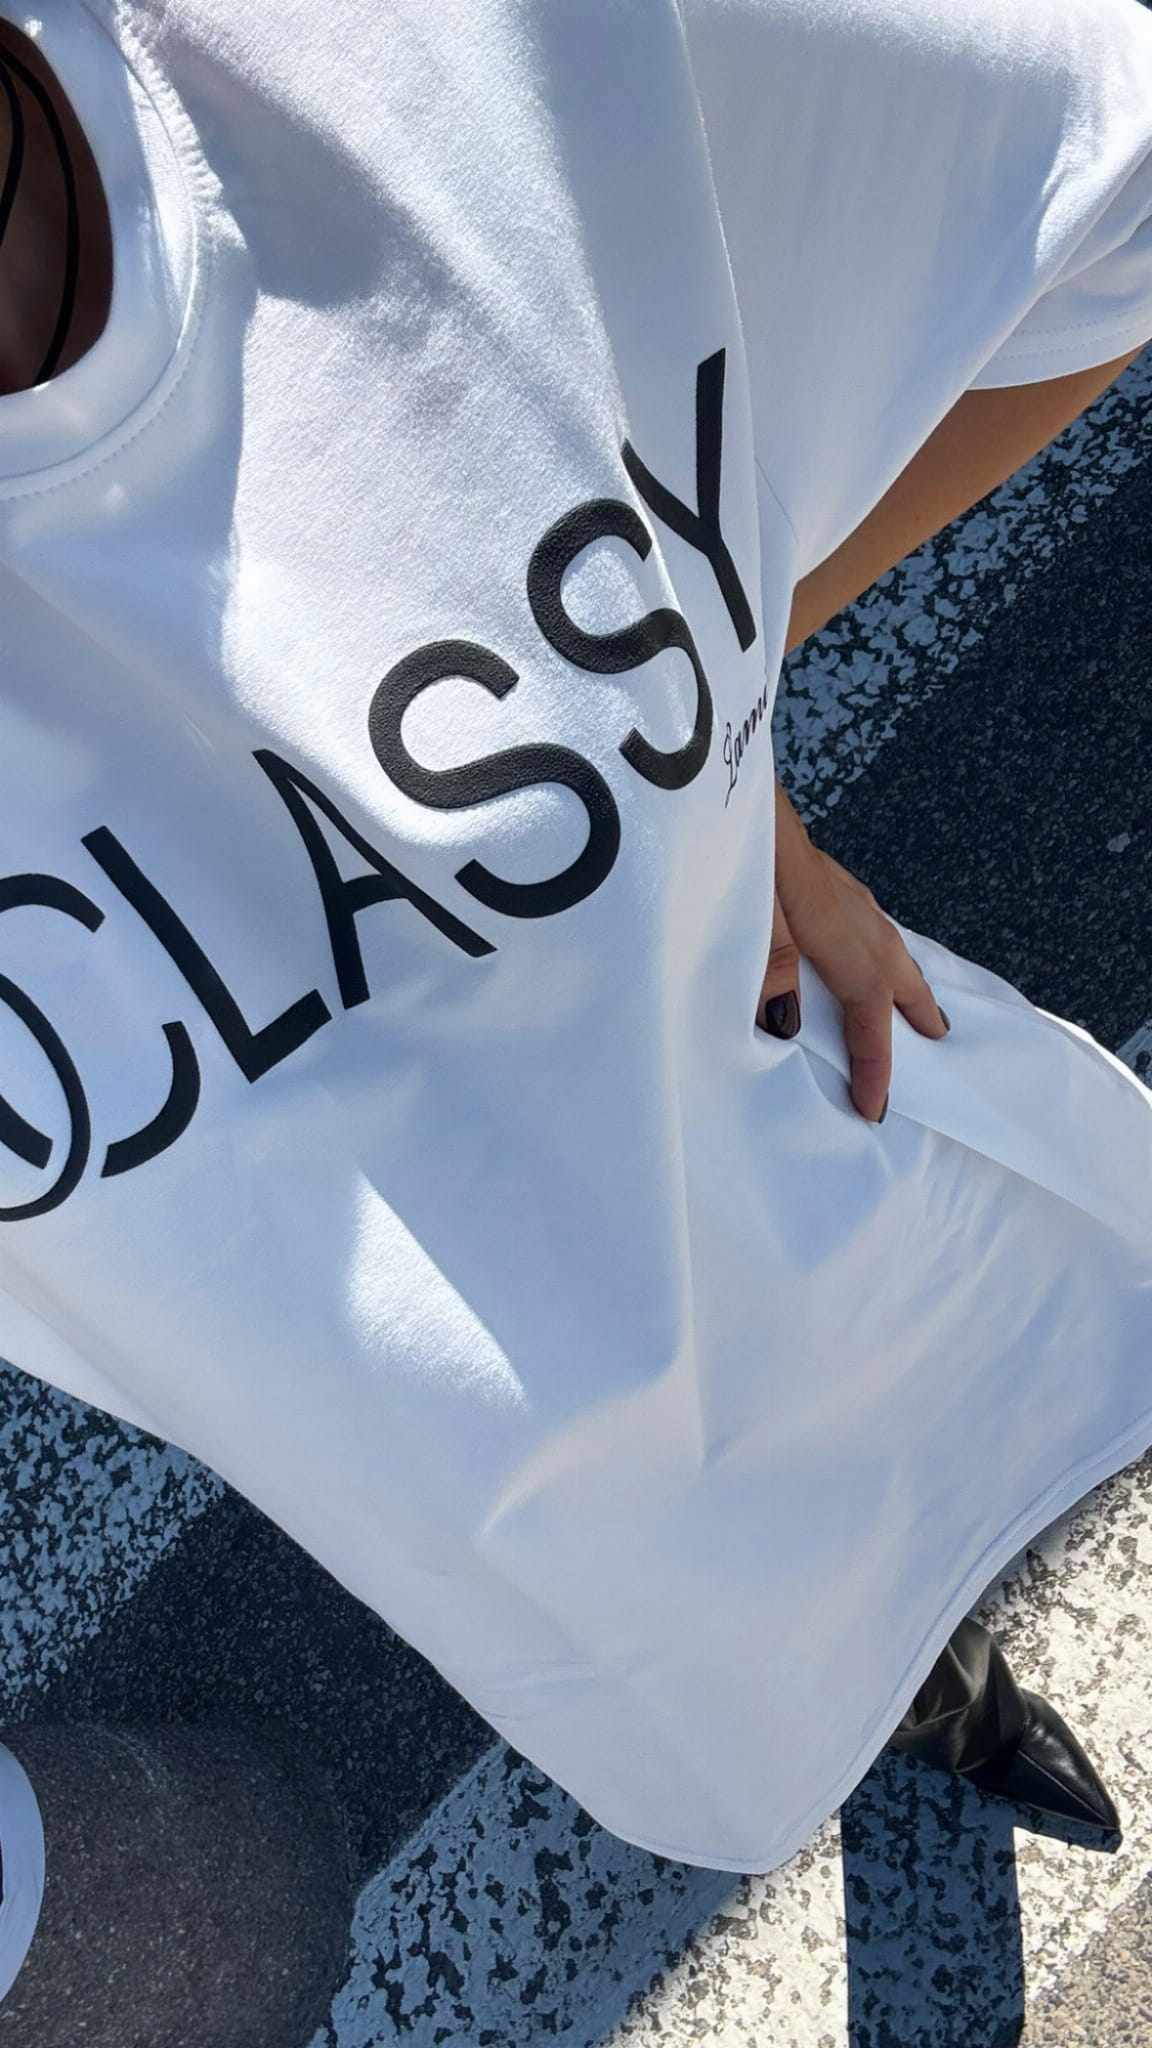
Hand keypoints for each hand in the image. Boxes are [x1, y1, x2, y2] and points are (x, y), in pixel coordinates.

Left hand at [758, 780, 948, 1120]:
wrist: (720, 779)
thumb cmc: (729, 844)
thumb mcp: (743, 913)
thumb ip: (770, 968)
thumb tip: (787, 1026)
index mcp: (832, 925)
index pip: (867, 1007)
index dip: (874, 1061)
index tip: (874, 1108)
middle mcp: (846, 907)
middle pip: (893, 971)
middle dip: (915, 1012)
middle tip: (938, 1042)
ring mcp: (835, 884)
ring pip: (885, 942)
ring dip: (903, 978)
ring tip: (918, 1002)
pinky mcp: (816, 868)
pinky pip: (866, 921)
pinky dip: (879, 946)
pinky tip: (865, 943)